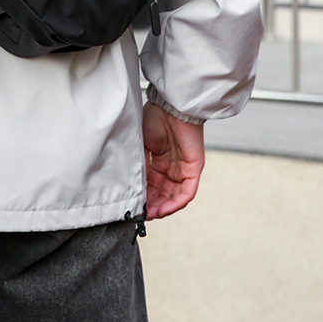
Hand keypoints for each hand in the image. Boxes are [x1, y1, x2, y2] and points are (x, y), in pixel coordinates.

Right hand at [142, 101, 204, 219]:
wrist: (170, 106)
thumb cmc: (153, 118)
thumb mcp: (139, 145)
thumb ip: (137, 165)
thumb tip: (128, 186)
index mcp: (158, 161)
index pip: (151, 186)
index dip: (142, 198)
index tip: (132, 207)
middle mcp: (171, 168)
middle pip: (163, 194)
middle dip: (151, 207)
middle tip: (140, 215)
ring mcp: (183, 169)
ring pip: (174, 197)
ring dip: (163, 208)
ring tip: (150, 215)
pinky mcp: (193, 169)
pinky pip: (187, 192)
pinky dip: (176, 203)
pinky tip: (163, 209)